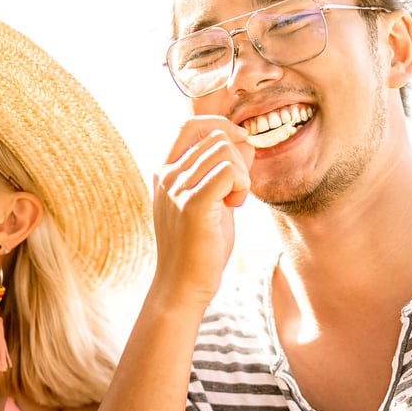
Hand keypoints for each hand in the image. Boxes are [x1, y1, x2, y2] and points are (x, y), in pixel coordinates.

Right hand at [149, 116, 249, 310]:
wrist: (182, 285)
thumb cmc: (200, 246)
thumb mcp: (212, 200)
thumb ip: (224, 170)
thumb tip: (245, 141)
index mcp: (166, 171)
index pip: (189, 125)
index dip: (219, 126)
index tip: (240, 144)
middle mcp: (167, 175)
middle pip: (217, 137)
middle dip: (239, 160)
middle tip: (235, 193)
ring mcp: (177, 188)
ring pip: (225, 151)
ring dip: (242, 175)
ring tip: (233, 202)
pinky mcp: (192, 204)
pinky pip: (228, 171)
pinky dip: (242, 185)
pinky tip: (235, 206)